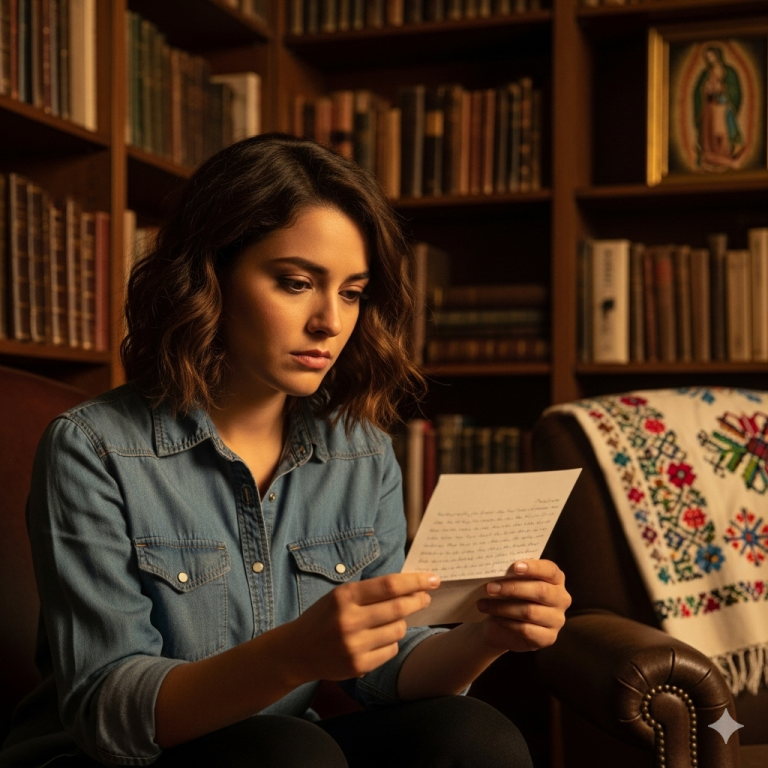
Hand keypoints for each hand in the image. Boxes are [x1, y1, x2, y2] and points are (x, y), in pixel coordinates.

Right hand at [288, 572, 439, 681]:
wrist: (298, 650)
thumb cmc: (325, 617)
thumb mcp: (341, 595)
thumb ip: (371, 591)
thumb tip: (411, 585)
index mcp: (345, 596)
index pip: (390, 585)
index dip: (415, 581)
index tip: (432, 579)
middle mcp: (349, 620)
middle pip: (399, 607)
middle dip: (418, 600)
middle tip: (425, 597)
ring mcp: (354, 645)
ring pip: (398, 630)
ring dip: (402, 623)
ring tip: (393, 620)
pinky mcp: (358, 666)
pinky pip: (391, 650)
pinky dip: (391, 642)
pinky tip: (380, 638)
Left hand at [476, 560, 570, 652]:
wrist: (503, 625)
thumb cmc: (510, 596)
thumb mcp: (513, 581)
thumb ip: (513, 573)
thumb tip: (499, 566)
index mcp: (556, 579)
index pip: (550, 570)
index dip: (534, 568)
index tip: (515, 567)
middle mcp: (561, 599)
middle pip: (540, 591)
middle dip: (512, 588)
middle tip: (489, 588)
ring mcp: (557, 620)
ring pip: (529, 612)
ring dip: (502, 607)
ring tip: (484, 604)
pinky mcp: (548, 638)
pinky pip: (525, 629)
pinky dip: (506, 622)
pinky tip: (494, 618)